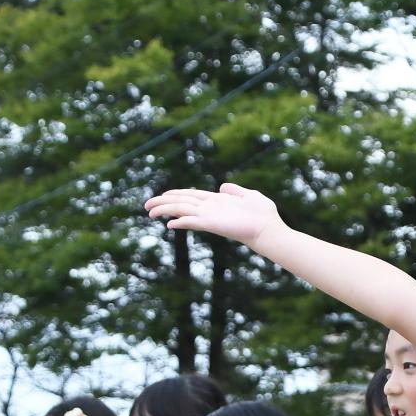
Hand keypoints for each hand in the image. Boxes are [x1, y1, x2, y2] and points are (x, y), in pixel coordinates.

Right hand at [145, 182, 282, 249]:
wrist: (268, 229)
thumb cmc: (263, 215)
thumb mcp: (249, 195)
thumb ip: (235, 190)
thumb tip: (223, 186)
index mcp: (217, 201)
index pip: (192, 195)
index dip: (176, 194)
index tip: (163, 196)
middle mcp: (210, 208)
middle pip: (181, 202)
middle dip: (163, 202)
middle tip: (146, 206)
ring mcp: (210, 216)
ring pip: (182, 210)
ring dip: (165, 210)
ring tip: (149, 211)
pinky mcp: (211, 223)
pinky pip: (191, 220)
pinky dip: (180, 221)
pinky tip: (169, 224)